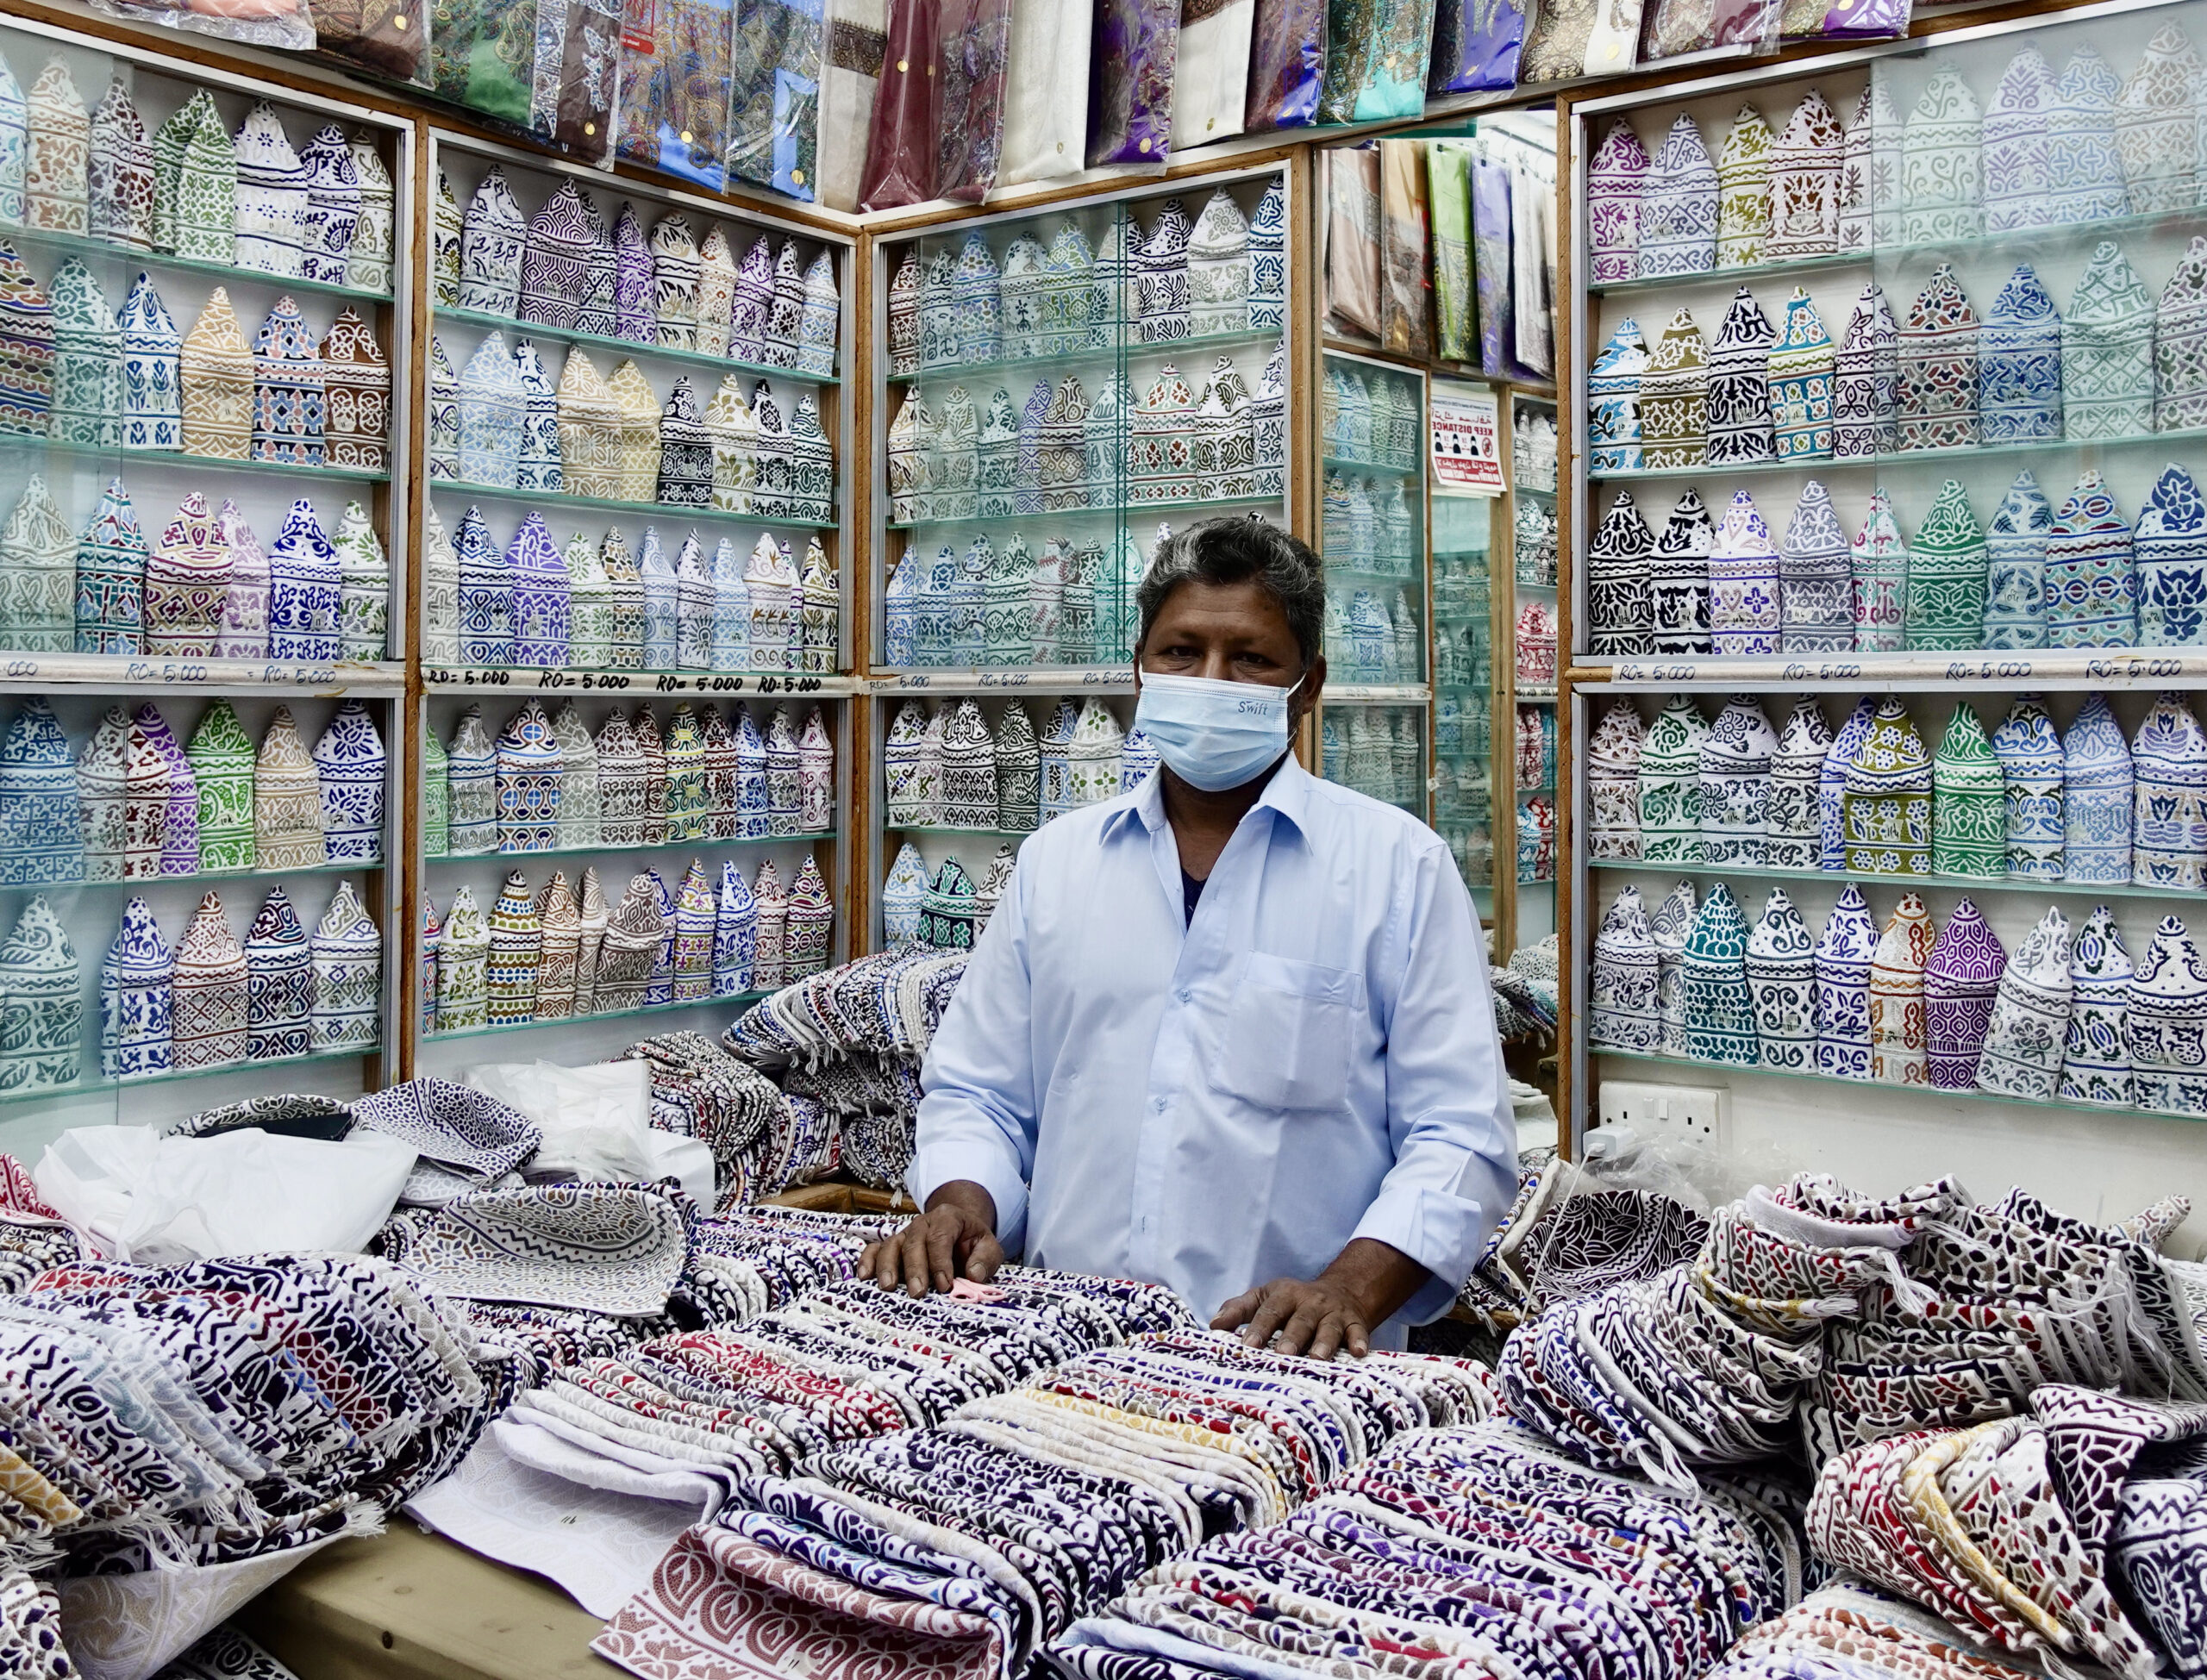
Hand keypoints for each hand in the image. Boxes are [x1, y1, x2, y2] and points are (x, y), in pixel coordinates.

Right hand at [859, 1181, 1002, 1296]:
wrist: (960, 1234)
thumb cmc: (973, 1244)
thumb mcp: (989, 1247)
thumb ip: (985, 1259)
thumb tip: (974, 1275)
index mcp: (948, 1218)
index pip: (941, 1238)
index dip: (941, 1262)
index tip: (946, 1285)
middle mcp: (923, 1223)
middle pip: (914, 1243)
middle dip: (915, 1269)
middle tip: (917, 1293)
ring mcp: (905, 1233)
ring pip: (891, 1245)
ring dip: (888, 1266)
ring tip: (888, 1287)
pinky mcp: (893, 1245)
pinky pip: (875, 1249)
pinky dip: (867, 1261)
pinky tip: (864, 1277)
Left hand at [1209, 1238, 1428, 1359]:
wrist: (1341, 1290)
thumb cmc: (1292, 1302)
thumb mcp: (1265, 1297)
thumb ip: (1239, 1310)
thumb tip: (1213, 1326)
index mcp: (1284, 1295)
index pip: (1268, 1311)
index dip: (1258, 1327)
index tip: (1246, 1345)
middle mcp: (1309, 1303)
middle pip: (1299, 1320)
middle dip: (1291, 1337)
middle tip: (1282, 1354)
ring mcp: (1333, 1313)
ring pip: (1328, 1328)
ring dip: (1323, 1342)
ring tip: (1317, 1359)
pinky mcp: (1356, 1323)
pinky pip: (1358, 1331)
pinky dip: (1359, 1341)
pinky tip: (1360, 1353)